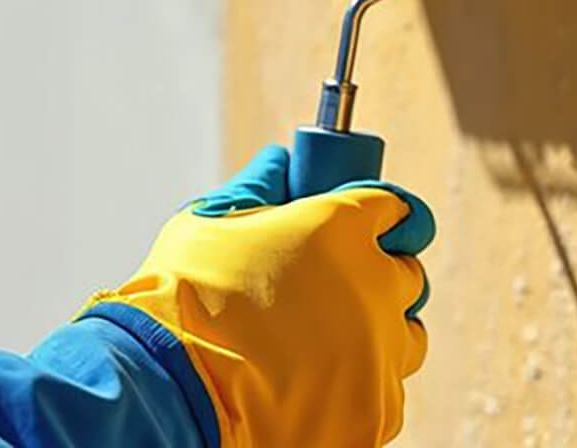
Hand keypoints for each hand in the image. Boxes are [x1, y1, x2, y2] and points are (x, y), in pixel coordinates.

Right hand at [84, 145, 434, 445]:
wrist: (169, 390)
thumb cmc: (181, 300)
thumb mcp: (210, 222)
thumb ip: (258, 187)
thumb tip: (281, 163)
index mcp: (345, 228)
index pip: (401, 210)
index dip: (383, 218)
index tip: (365, 230)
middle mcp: (378, 286)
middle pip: (407, 274)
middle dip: (378, 277)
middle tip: (333, 291)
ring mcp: (383, 354)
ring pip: (407, 336)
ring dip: (379, 334)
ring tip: (326, 344)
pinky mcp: (377, 412)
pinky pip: (388, 393)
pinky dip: (364, 388)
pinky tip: (320, 386)